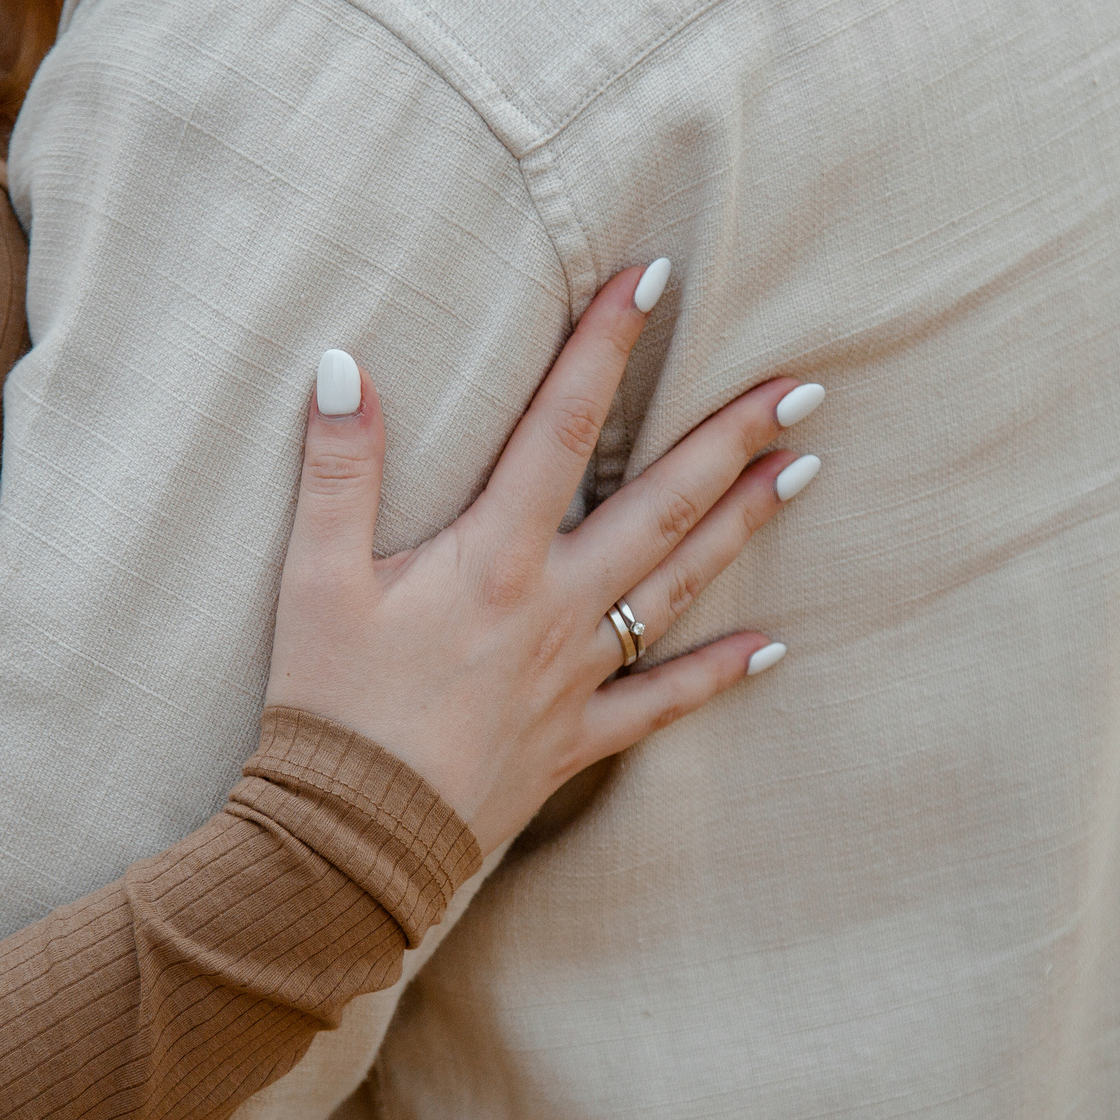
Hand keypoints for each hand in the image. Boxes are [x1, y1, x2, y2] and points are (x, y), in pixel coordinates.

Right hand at [264, 261, 822, 854]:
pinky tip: (775, 651)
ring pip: (678, 585)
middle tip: (799, 388)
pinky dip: (719, 675)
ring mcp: (575, 674)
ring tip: (805, 470)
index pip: (562, 426)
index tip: (656, 278)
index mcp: (493, 557)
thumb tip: (343, 364)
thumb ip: (339, 469)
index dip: (607, 346)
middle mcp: (554, 606)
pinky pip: (661, 701)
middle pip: (659, 503)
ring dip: (744, 525)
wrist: (352, 841)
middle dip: (731, 439)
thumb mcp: (314, 578)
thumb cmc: (330, 707)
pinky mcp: (574, 737)